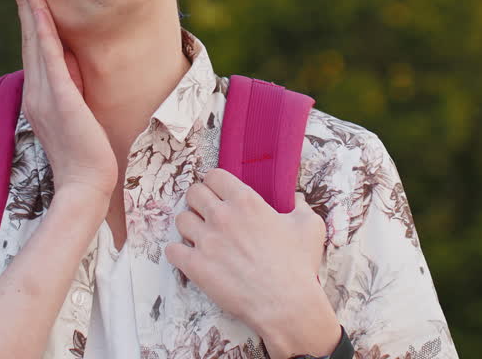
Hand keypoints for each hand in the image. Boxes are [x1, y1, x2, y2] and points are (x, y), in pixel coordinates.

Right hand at [12, 0, 116, 200]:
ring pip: (35, 42)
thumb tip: (72, 62)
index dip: (30, 22)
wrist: (86, 186)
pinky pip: (49, 56)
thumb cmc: (87, 156)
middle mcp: (35, 93)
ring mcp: (44, 95)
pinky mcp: (60, 98)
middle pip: (29, 41)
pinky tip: (40, 8)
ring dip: (31, 10)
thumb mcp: (76, 115)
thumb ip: (70, 89)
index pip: (33, 52)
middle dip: (26, 8)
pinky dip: (43, 29)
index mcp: (38, 98)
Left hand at [165, 169, 339, 358]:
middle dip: (199, 201)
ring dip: (189, 226)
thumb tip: (295, 197)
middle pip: (193, 193)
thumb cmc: (298, 266)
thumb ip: (300, 205)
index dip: (215, 183)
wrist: (287, 305)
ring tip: (199, 236)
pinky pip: (172, 250)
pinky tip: (189, 256)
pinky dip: (178, 252)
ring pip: (181, 219)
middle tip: (207, 213)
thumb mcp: (310, 226)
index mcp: (246, 201)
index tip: (219, 193)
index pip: (214, 176)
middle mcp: (222, 216)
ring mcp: (206, 241)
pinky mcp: (196, 266)